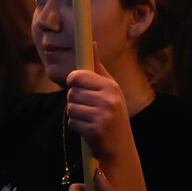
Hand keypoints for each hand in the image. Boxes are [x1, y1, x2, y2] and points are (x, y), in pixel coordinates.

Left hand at [65, 46, 133, 160]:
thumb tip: (92, 44)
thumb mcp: (110, 88)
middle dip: (75, 99)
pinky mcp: (94, 131)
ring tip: (89, 117)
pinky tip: (88, 128)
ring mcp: (102, 116)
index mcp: (111, 86)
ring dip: (75, 113)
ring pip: (70, 107)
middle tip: (87, 106)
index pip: (79, 76)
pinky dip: (76, 125)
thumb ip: (98, 68)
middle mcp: (108, 99)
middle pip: (72, 92)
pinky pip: (72, 122)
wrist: (121, 147)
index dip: (73, 80)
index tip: (75, 83)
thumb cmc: (113, 112)